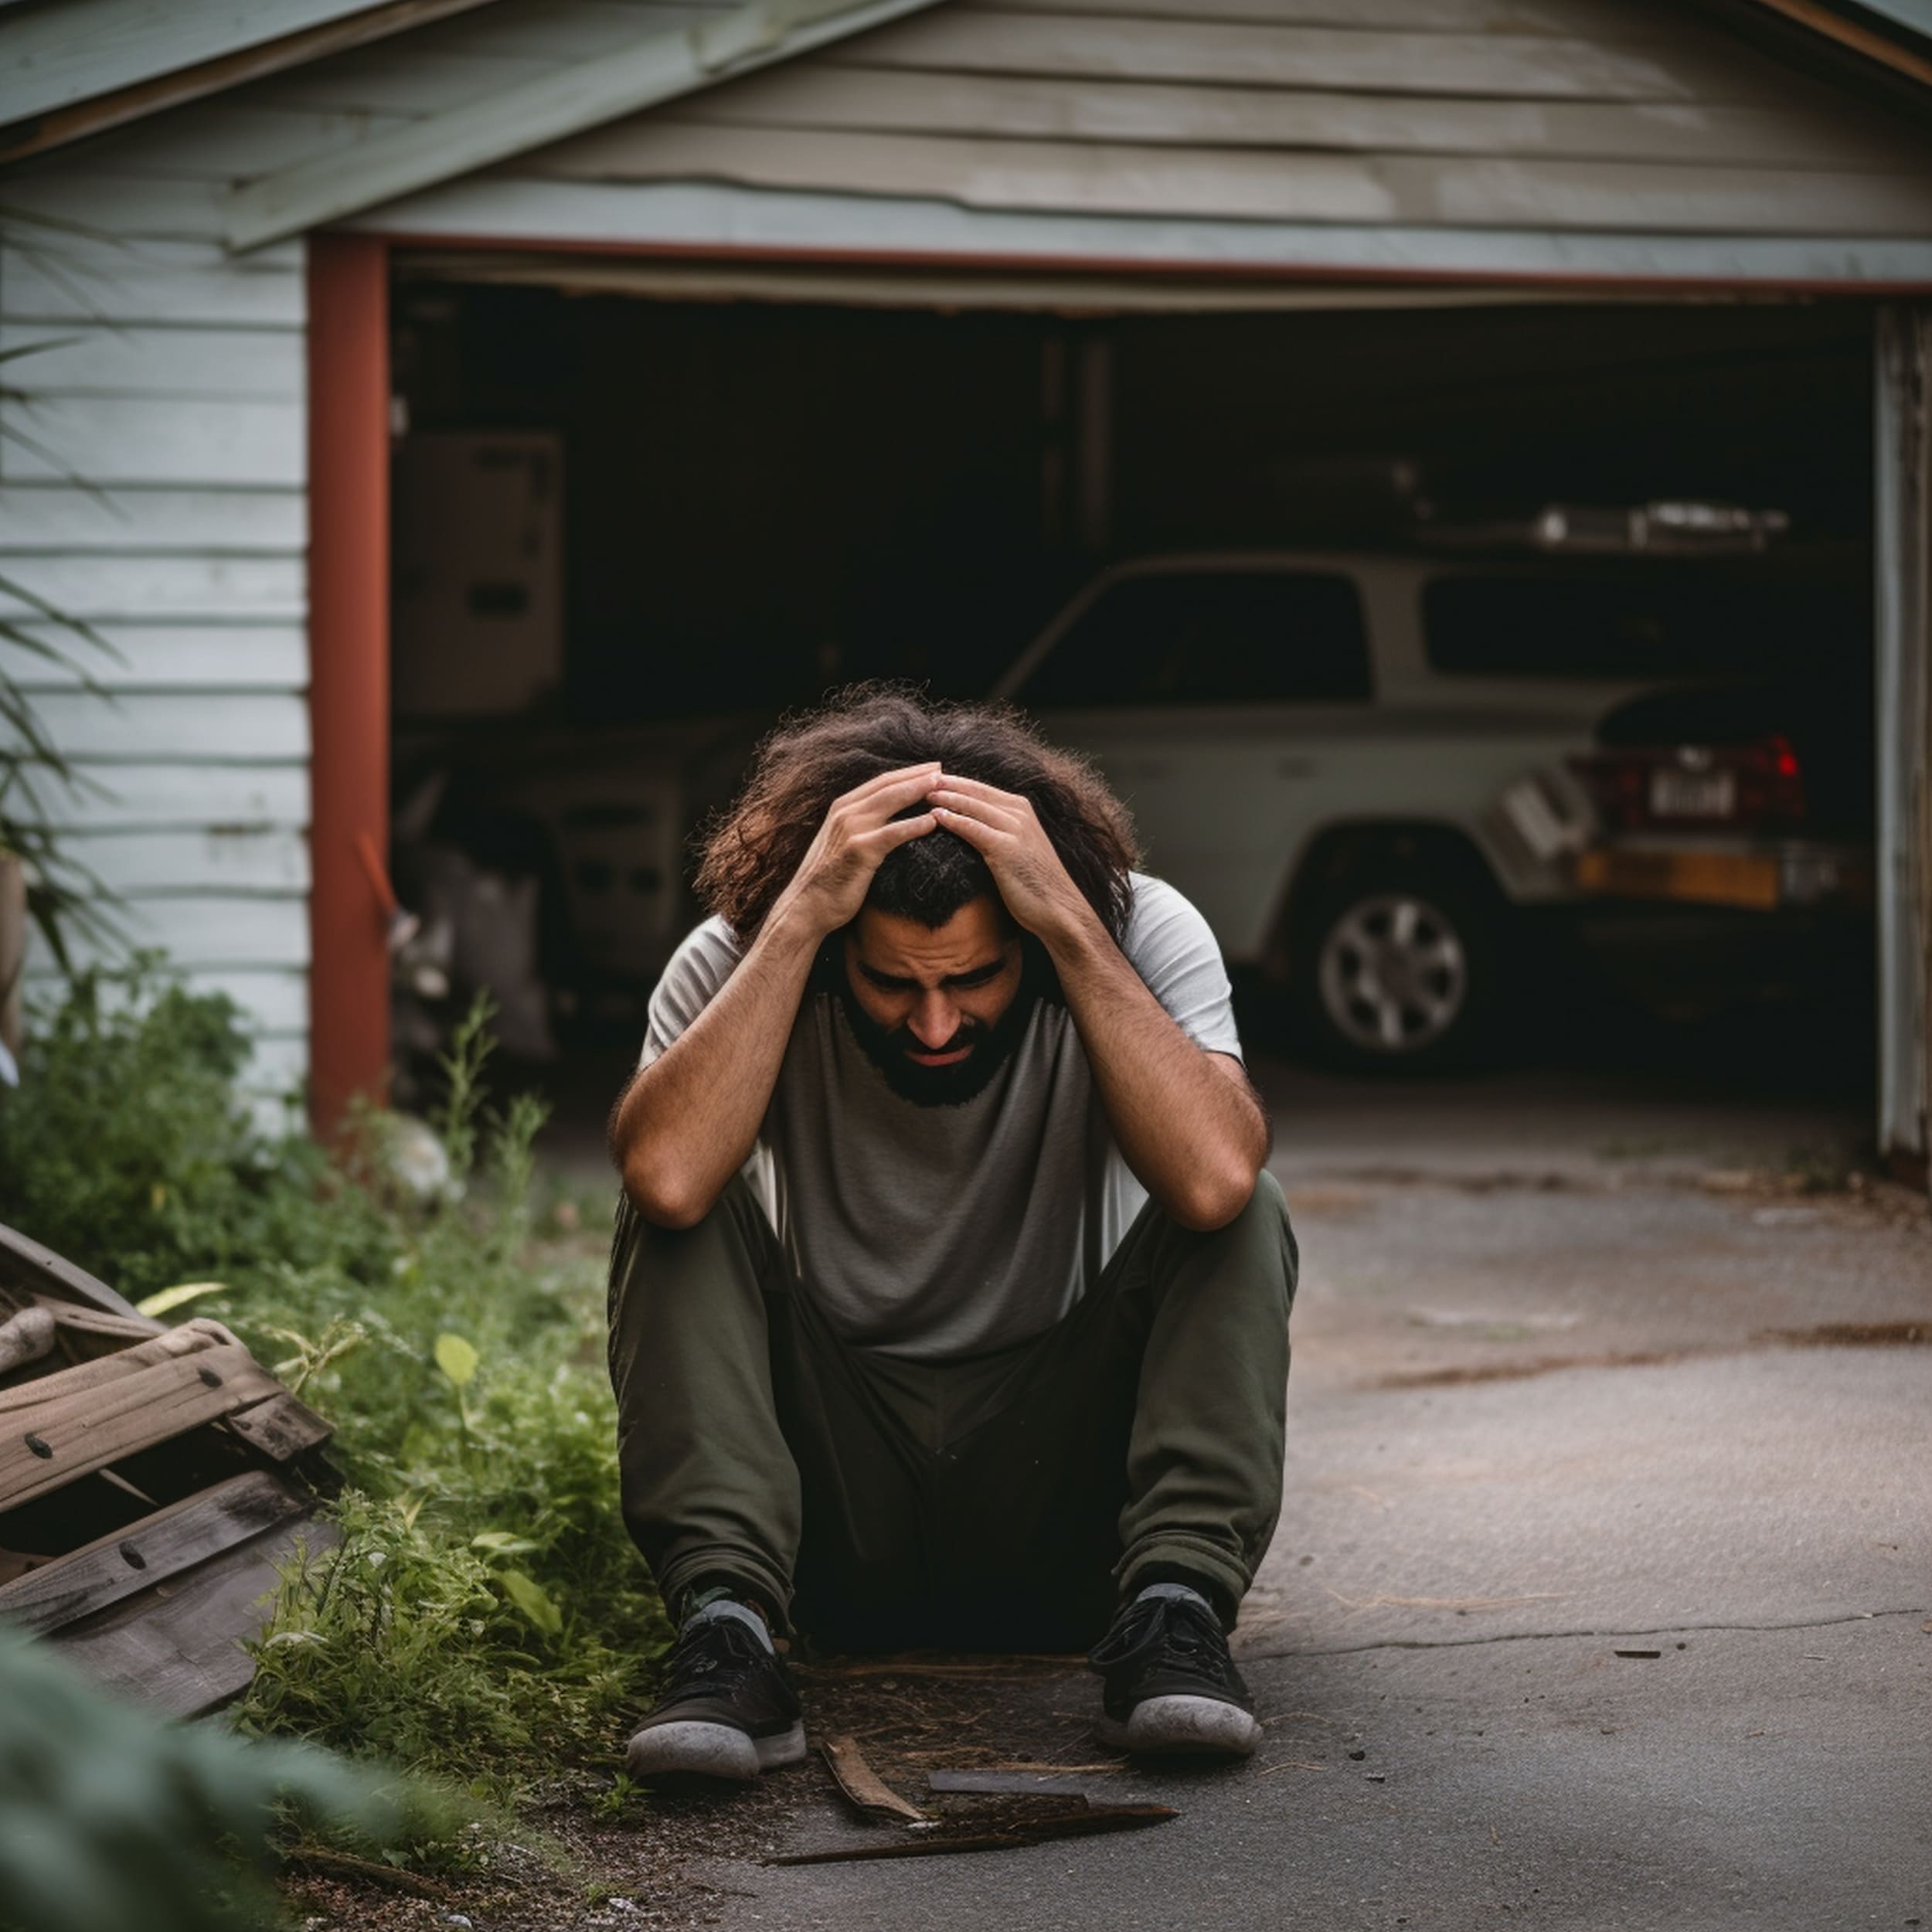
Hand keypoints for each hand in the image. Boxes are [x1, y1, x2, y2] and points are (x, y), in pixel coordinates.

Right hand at [766, 763, 940, 941]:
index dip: (907, 773)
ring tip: (943, 786)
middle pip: (888, 785)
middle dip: (917, 776)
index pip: (880, 782)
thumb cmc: (828, 880)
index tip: (931, 769)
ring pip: (891, 801)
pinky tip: (933, 822)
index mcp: (842, 808)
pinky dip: (914, 825)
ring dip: (919, 791)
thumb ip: (860, 828)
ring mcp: (851, 829)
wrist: (806, 906)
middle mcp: (845, 812)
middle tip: (943, 769)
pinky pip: (892, 833)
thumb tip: (886, 823)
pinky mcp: (859, 850)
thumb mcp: (842, 845)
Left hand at [928, 774, 1097, 945]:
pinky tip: (934, 817)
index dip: (955, 782)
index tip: (929, 780)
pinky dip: (953, 820)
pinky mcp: (1007, 847)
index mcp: (1022, 809)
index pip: (981, 788)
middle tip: (916, 780)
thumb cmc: (1036, 884)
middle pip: (974, 791)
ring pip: (972, 805)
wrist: (1059, 908)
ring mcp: (1015, 828)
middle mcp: (1020, 813)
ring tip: (920, 794)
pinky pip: (973, 828)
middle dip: (945, 784)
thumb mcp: (1018, 848)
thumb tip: (971, 828)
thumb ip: (999, 832)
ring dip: (944, 798)